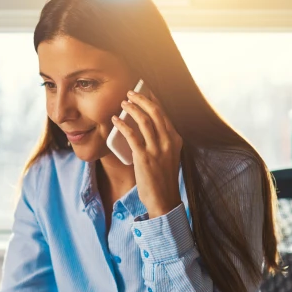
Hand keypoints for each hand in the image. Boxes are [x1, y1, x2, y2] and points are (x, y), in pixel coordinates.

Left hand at [111, 90, 182, 217]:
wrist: (164, 200)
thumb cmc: (163, 179)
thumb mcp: (169, 156)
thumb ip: (162, 142)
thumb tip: (146, 127)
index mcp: (175, 140)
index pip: (164, 114)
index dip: (153, 100)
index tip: (144, 91)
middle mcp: (168, 142)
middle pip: (155, 112)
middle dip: (142, 99)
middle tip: (130, 92)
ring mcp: (157, 149)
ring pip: (144, 121)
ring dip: (132, 108)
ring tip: (123, 102)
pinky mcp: (144, 158)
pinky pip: (132, 136)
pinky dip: (122, 125)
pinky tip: (115, 120)